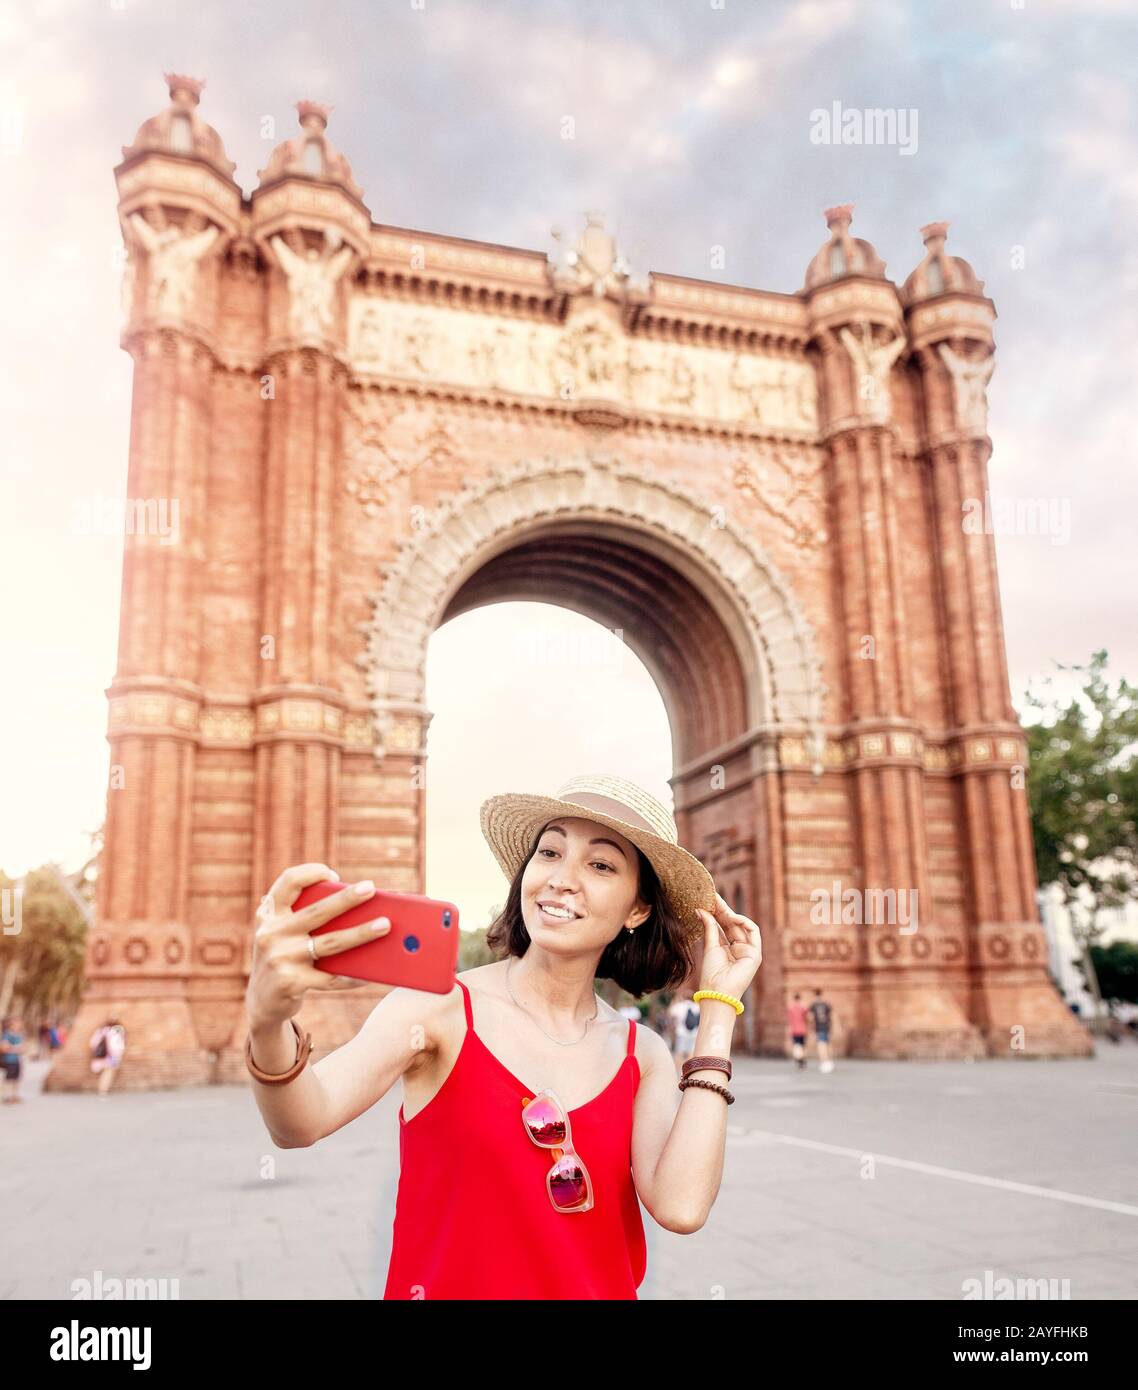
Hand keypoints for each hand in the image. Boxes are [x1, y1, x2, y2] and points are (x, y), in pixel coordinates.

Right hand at [245, 863, 391, 1029]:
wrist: (262, 1002)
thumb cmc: (284, 957)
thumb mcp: (283, 933)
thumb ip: (304, 917)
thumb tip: (357, 909)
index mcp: (269, 914)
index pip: (288, 881)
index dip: (311, 872)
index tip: (334, 875)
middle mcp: (271, 933)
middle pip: (316, 911)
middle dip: (346, 898)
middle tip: (371, 888)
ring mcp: (280, 958)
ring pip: (330, 943)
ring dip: (361, 933)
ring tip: (385, 925)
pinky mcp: (290, 983)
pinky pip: (331, 977)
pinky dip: (353, 975)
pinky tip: (371, 972)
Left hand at [691, 891, 761, 1001]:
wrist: (717, 991)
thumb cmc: (712, 973)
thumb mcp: (710, 946)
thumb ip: (709, 927)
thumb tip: (700, 909)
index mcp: (726, 947)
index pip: (723, 925)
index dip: (717, 912)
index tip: (707, 899)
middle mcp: (738, 947)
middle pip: (732, 924)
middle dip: (722, 909)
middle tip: (711, 896)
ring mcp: (747, 950)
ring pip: (741, 926)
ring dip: (731, 913)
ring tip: (718, 904)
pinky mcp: (755, 954)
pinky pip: (753, 932)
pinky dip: (744, 922)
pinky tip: (733, 916)